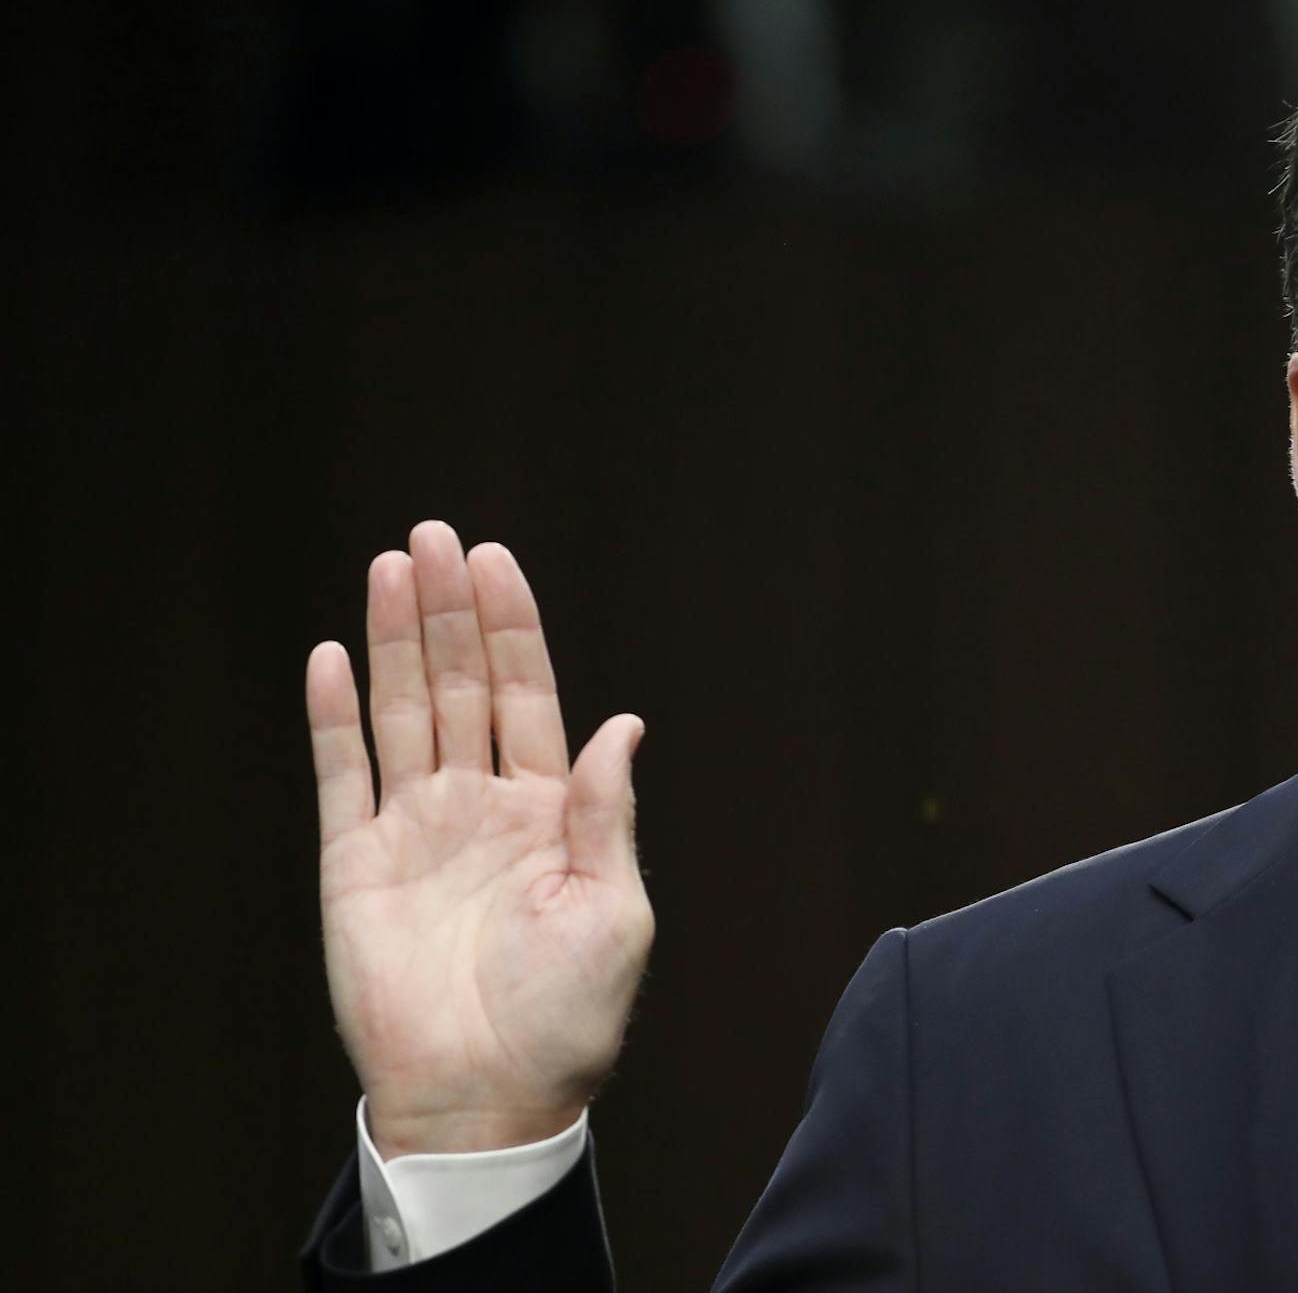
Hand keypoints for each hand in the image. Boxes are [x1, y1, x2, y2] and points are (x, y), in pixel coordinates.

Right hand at [305, 521, 652, 1158]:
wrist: (486, 1099)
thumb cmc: (565, 1018)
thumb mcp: (614, 910)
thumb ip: (607, 813)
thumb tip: (626, 723)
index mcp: (548, 814)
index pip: (526, 696)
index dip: (511, 628)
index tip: (495, 560)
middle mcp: (479, 809)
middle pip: (460, 686)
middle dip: (449, 611)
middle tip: (433, 535)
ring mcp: (415, 832)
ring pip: (402, 713)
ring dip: (396, 640)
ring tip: (390, 567)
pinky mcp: (357, 866)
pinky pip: (342, 776)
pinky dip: (335, 717)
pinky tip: (335, 656)